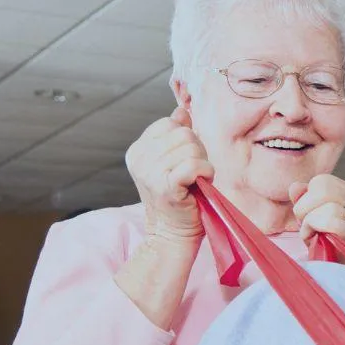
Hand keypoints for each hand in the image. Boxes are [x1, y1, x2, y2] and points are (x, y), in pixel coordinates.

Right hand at [125, 106, 213, 244]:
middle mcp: (139, 158)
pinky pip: (195, 165)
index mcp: (138, 150)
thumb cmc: (179, 199)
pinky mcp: (165, 185)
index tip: (185, 162)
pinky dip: (206, 173)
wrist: (172, 234)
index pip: (170, 124)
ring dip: (203, 165)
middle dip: (198, 152)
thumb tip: (182, 110)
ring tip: (195, 182)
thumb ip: (175, 136)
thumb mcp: (173, 162)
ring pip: (192, 148)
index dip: (186, 140)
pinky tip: (201, 185)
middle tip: (194, 175)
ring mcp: (149, 171)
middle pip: (184, 133)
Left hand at [289, 175, 344, 258]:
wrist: (343, 263)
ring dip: (311, 222)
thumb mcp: (313, 212)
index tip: (309, 213)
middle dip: (306, 207)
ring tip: (314, 233)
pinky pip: (331, 223)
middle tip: (308, 224)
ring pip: (327, 206)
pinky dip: (317, 229)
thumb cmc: (327, 237)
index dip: (307, 197)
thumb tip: (295, 187)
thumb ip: (303, 197)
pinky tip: (317, 239)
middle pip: (323, 188)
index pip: (321, 181)